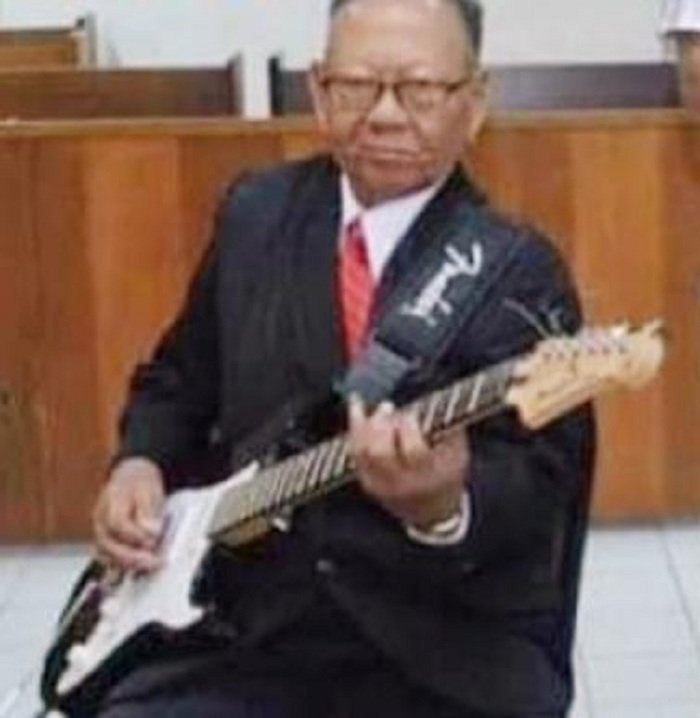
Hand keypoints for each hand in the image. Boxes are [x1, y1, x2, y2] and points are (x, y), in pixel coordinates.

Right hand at [93, 457, 165, 571]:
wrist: (132, 475)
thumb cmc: (140, 483)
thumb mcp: (149, 490)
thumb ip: (148, 512)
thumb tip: (152, 532)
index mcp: (111, 501)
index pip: (117, 523)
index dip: (135, 535)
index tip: (154, 539)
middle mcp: (100, 518)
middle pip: (106, 543)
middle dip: (130, 556)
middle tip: (153, 562)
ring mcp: (99, 530)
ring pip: (104, 553)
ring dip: (125, 563)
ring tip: (148, 566)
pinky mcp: (104, 539)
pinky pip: (106, 557)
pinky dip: (120, 564)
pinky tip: (136, 568)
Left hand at [347, 398, 468, 529]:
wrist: (433, 513)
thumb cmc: (447, 475)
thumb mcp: (458, 454)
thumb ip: (449, 427)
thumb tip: (434, 399)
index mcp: (429, 476)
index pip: (414, 451)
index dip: (409, 427)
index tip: (411, 413)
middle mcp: (401, 483)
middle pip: (380, 452)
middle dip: (381, 424)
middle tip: (388, 408)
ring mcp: (380, 484)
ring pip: (363, 451)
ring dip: (366, 423)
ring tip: (378, 408)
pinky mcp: (367, 482)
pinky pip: (354, 452)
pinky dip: (354, 428)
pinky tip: (356, 407)